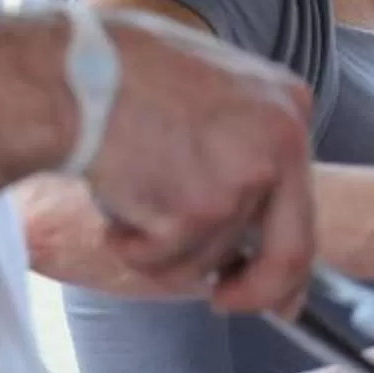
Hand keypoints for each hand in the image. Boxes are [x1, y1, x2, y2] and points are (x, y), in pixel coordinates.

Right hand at [79, 12, 319, 316]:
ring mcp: (241, 178)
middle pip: (288, 254)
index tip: (276, 292)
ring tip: (125, 191)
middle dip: (254, 292)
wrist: (70, 70)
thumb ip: (241, 145)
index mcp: (290, 106)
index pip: (303, 204)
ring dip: (159, 247)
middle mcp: (281, 142)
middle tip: (223, 302)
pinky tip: (112, 195)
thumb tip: (250, 221)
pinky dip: (129, 247)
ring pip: (208, 259)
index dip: (286, 261)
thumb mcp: (212, 91)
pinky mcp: (196, 211)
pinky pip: (163, 261)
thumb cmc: (124, 71)